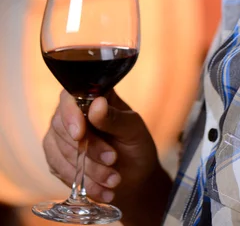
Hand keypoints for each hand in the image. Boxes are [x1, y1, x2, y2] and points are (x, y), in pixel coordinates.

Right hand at [43, 90, 171, 224]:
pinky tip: (103, 190)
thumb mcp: (133, 129)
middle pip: (63, 126)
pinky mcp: (56, 158)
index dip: (71, 115)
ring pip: (60, 151)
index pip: (70, 96)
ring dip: (88, 170)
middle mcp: (72, 112)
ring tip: (114, 180)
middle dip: (88, 149)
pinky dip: (82, 183)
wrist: (135, 177)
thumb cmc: (135, 145)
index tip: (79, 134)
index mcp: (92, 96)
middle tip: (113, 159)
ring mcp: (61, 135)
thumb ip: (114, 118)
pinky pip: (59, 170)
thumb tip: (97, 104)